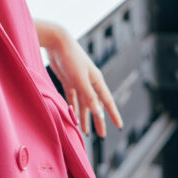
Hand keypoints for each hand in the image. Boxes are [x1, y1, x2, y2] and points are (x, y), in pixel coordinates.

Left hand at [38, 22, 122, 138]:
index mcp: (97, 81)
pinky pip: (72, 98)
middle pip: (96, 106)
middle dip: (98, 121)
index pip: (108, 102)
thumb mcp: (80, 80)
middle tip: (102, 136)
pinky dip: (73, 107)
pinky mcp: (68, 80)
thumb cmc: (71, 58)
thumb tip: (99, 113)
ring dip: (84, 117)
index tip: (119, 126)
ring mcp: (79, 82)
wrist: (57, 42)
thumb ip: (89, 97)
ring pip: (84, 104)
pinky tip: (73, 116)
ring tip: (85, 132)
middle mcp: (90, 83)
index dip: (113, 115)